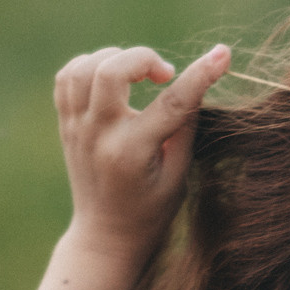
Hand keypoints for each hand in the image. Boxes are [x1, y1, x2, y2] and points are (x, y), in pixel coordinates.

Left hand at [53, 42, 230, 263]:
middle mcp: (99, 136)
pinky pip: (67, 77)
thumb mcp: (178, 177)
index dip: (201, 74)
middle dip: (145, 59)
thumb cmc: (150, 211)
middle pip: (111, 71)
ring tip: (138, 76)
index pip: (171, 103)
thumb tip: (193, 84)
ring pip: (84, 67)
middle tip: (165, 75)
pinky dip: (90, 65)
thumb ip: (184, 129)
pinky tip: (113, 79)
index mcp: (132, 153)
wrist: (105, 235)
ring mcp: (76, 128)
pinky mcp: (66, 124)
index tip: (223, 54)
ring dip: (116, 59)